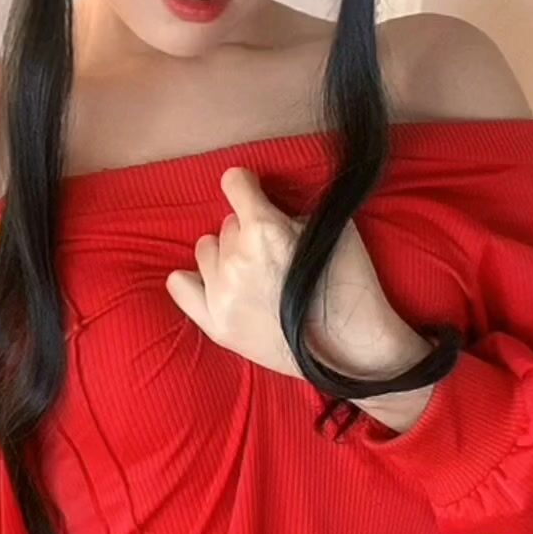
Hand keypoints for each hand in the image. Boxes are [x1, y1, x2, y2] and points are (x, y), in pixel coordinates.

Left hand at [164, 166, 417, 383]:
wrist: (352, 351)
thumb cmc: (351, 286)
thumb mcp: (331, 230)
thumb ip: (291, 212)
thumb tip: (268, 206)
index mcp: (264, 229)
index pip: (234, 182)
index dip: (249, 186)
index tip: (256, 194)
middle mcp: (235, 258)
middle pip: (227, 223)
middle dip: (247, 230)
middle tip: (272, 252)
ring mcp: (221, 294)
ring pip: (205, 250)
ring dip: (225, 254)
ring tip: (252, 272)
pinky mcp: (216, 325)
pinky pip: (180, 287)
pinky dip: (195, 279)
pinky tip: (215, 283)